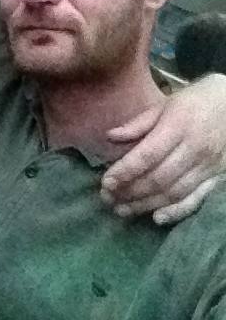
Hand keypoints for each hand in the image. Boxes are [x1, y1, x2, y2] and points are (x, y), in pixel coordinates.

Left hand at [101, 74, 225, 224]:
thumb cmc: (196, 101)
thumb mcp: (166, 104)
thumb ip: (139, 123)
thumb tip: (110, 137)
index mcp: (178, 126)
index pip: (147, 155)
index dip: (125, 171)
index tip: (105, 182)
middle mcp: (194, 149)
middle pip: (158, 177)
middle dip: (130, 191)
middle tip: (107, 198)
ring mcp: (208, 166)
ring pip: (174, 192)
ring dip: (145, 204)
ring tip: (122, 209)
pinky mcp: (217, 178)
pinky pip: (197, 199)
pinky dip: (177, 212)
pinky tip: (157, 218)